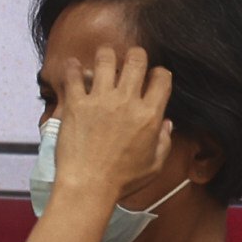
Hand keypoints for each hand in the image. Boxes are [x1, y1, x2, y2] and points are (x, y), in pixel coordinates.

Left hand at [49, 44, 179, 213]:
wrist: (89, 186)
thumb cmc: (123, 180)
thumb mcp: (155, 165)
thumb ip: (164, 141)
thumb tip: (167, 123)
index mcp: (150, 115)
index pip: (162, 79)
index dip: (160, 73)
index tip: (153, 76)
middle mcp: (127, 102)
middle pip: (136, 61)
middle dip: (136, 55)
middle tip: (130, 59)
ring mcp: (100, 100)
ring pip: (106, 60)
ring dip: (106, 55)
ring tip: (104, 58)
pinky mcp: (76, 103)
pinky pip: (75, 76)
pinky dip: (74, 68)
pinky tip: (75, 66)